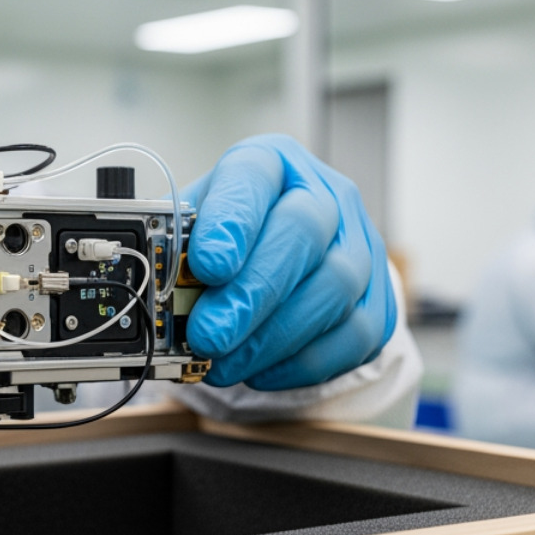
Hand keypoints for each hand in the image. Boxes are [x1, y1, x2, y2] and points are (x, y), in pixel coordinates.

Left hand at [183, 134, 395, 389]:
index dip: (233, 220)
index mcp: (272, 163)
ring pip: (333, 287)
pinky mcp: (378, 299)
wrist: (288, 255)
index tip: (207, 264)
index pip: (255, 175)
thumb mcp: (197, 223)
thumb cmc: (235, 236)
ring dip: (272, 335)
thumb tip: (156, 281)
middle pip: (303, 233)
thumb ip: (180, 244)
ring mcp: (360, 246)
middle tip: (209, 334)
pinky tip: (261, 370)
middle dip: (251, 292)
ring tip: (225, 362)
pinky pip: (354, 334)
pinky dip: (302, 361)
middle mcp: (325, 196)